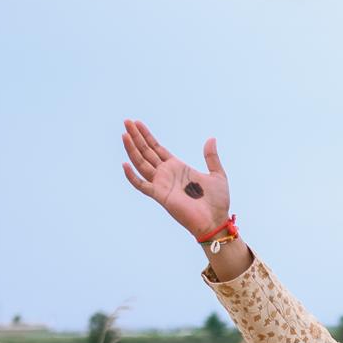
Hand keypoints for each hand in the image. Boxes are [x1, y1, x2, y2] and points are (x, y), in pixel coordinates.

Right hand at [121, 119, 230, 239]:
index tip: (137, 123)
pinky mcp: (160, 196)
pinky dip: (132, 176)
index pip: (157, 148)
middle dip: (136, 137)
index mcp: (177, 167)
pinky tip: (125, 164)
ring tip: (124, 135)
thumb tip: (211, 138)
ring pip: (141, 164)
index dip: (147, 136)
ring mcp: (162, 185)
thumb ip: (211, 157)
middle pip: (146, 152)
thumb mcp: (217, 174)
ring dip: (132, 150)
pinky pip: (142, 185)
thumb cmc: (217, 202)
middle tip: (126, 122)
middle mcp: (167, 175)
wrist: (216, 221)